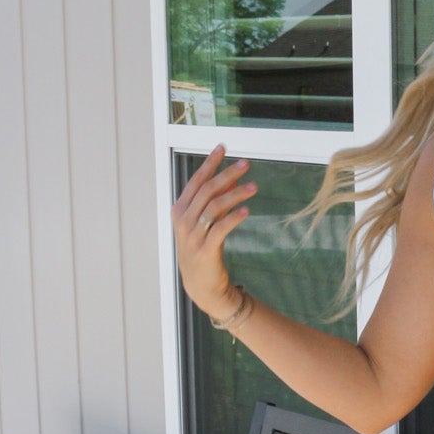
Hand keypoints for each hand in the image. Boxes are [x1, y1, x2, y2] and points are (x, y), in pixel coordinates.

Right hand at [171, 143, 257, 315]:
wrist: (201, 285)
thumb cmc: (205, 249)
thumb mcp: (207, 222)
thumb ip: (217, 201)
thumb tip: (233, 177)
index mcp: (180, 210)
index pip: (195, 181)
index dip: (209, 163)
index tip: (222, 147)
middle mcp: (183, 221)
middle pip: (207, 190)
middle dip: (226, 174)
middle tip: (246, 164)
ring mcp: (192, 236)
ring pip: (214, 207)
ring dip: (235, 194)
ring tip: (254, 187)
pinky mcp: (205, 250)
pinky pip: (220, 229)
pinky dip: (233, 217)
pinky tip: (246, 210)